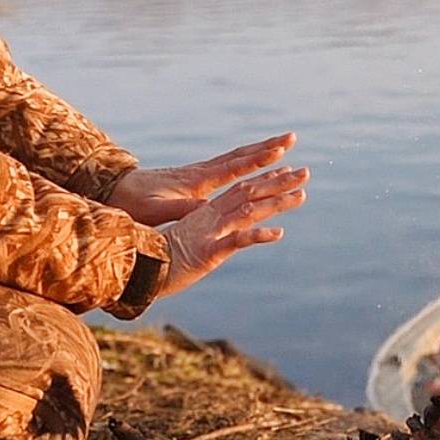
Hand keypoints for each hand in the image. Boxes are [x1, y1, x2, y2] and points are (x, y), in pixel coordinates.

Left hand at [108, 132, 296, 226]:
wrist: (115, 190)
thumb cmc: (134, 204)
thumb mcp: (157, 211)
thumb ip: (181, 209)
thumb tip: (205, 208)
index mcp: (197, 181)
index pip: (234, 167)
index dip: (259, 159)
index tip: (281, 149)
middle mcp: (201, 173)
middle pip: (241, 156)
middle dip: (268, 147)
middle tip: (292, 137)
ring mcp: (198, 174)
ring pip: (235, 158)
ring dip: (259, 151)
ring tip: (282, 145)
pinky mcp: (193, 179)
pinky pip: (227, 166)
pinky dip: (245, 160)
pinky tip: (253, 161)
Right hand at [158, 166, 308, 298]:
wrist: (134, 270)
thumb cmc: (155, 258)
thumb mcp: (183, 241)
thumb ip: (199, 231)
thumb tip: (210, 223)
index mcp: (205, 213)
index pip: (239, 190)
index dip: (262, 179)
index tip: (285, 169)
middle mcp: (210, 217)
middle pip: (249, 193)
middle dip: (278, 182)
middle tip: (305, 172)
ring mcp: (210, 233)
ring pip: (248, 211)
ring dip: (275, 203)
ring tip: (301, 196)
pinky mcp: (207, 252)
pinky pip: (236, 241)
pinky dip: (257, 235)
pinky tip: (278, 233)